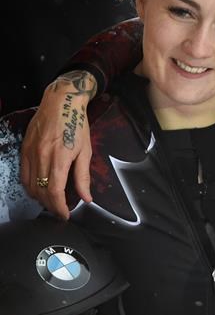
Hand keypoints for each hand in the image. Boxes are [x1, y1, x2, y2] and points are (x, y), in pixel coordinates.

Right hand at [20, 70, 96, 218]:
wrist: (61, 102)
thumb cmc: (77, 125)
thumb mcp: (86, 150)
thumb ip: (83, 176)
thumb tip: (86, 197)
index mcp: (59, 159)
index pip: (54, 192)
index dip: (59, 208)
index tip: (65, 216)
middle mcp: (41, 158)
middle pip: (40, 192)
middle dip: (50, 206)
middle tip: (60, 211)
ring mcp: (30, 154)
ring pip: (29, 185)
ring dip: (39, 198)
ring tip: (51, 202)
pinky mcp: (24, 149)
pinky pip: (23, 174)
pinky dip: (30, 186)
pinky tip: (38, 189)